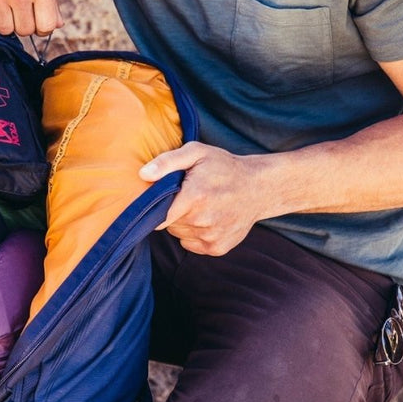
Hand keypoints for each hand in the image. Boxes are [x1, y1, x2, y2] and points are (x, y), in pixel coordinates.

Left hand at [140, 142, 269, 255]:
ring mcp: (211, 237)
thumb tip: (143, 175)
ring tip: (201, 206)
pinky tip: (208, 218)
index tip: (166, 198)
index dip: (157, 207)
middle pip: (168, 224)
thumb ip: (167, 162)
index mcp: (194, 197)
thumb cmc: (224, 167)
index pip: (158, 215)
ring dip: (184, 223)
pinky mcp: (217, 248)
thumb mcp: (196, 153)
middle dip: (173, 211)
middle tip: (189, 196)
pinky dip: (195, 234)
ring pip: (179, 234)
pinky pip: (191, 244)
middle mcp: (202, 220)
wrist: (258, 188)